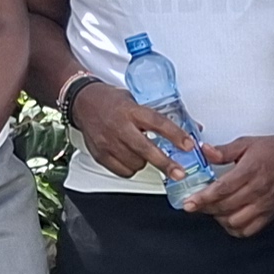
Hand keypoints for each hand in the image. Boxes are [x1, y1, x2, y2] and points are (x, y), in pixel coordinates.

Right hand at [68, 75, 197, 183]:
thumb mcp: (136, 100)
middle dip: (165, 163)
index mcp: (131, 110)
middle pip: (146, 149)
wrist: (83, 102)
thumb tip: (191, 128)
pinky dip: (131, 168)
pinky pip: (123, 170)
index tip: (189, 145)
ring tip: (142, 152)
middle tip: (179, 173)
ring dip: (145, 162)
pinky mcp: (100, 154)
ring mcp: (108, 142)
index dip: (175, 135)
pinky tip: (130, 158)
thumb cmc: (111, 101)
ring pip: (135, 163)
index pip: (157, 123)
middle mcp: (119, 126)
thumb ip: (160, 116)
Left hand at [190, 132, 273, 236]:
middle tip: (196, 203)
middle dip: (206, 207)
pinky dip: (234, 228)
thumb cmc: (273, 150)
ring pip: (235, 221)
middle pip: (225, 206)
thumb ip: (223, 151)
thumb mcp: (246, 143)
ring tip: (213, 209)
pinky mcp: (269, 214)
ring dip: (219, 217)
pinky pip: (248, 230)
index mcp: (251, 170)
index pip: (222, 189)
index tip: (189, 203)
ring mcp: (264, 204)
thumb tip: (204, 151)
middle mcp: (258, 189)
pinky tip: (228, 219)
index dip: (203, 197)